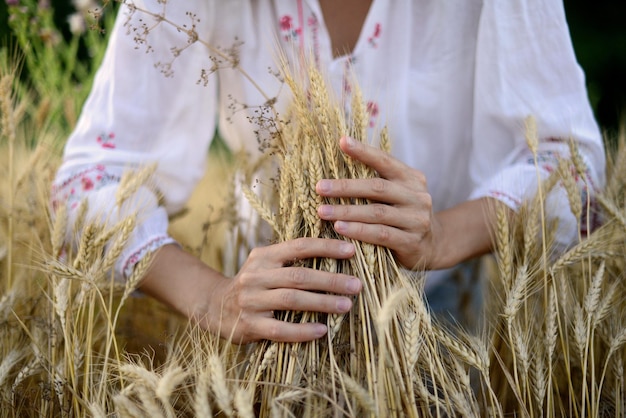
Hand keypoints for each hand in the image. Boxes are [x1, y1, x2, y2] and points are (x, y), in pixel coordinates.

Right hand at [200, 238, 360, 343]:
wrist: (214, 306)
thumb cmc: (253, 283)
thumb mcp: (265, 263)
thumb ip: (291, 257)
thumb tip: (335, 252)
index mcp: (264, 256)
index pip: (299, 246)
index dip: (326, 247)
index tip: (350, 250)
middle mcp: (256, 276)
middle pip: (299, 276)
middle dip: (330, 280)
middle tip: (356, 285)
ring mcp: (251, 301)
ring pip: (291, 300)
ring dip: (322, 303)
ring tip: (346, 305)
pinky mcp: (250, 325)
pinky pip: (280, 329)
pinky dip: (302, 331)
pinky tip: (321, 330)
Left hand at [316, 136, 442, 269]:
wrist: (433, 246)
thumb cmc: (403, 215)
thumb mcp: (396, 194)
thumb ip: (377, 180)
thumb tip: (342, 160)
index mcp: (411, 178)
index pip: (385, 161)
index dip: (364, 151)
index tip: (341, 142)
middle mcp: (417, 196)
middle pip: (377, 188)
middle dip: (345, 187)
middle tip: (320, 187)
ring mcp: (416, 220)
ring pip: (377, 213)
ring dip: (347, 211)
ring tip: (323, 211)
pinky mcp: (412, 242)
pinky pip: (381, 235)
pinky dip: (359, 231)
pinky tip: (340, 229)